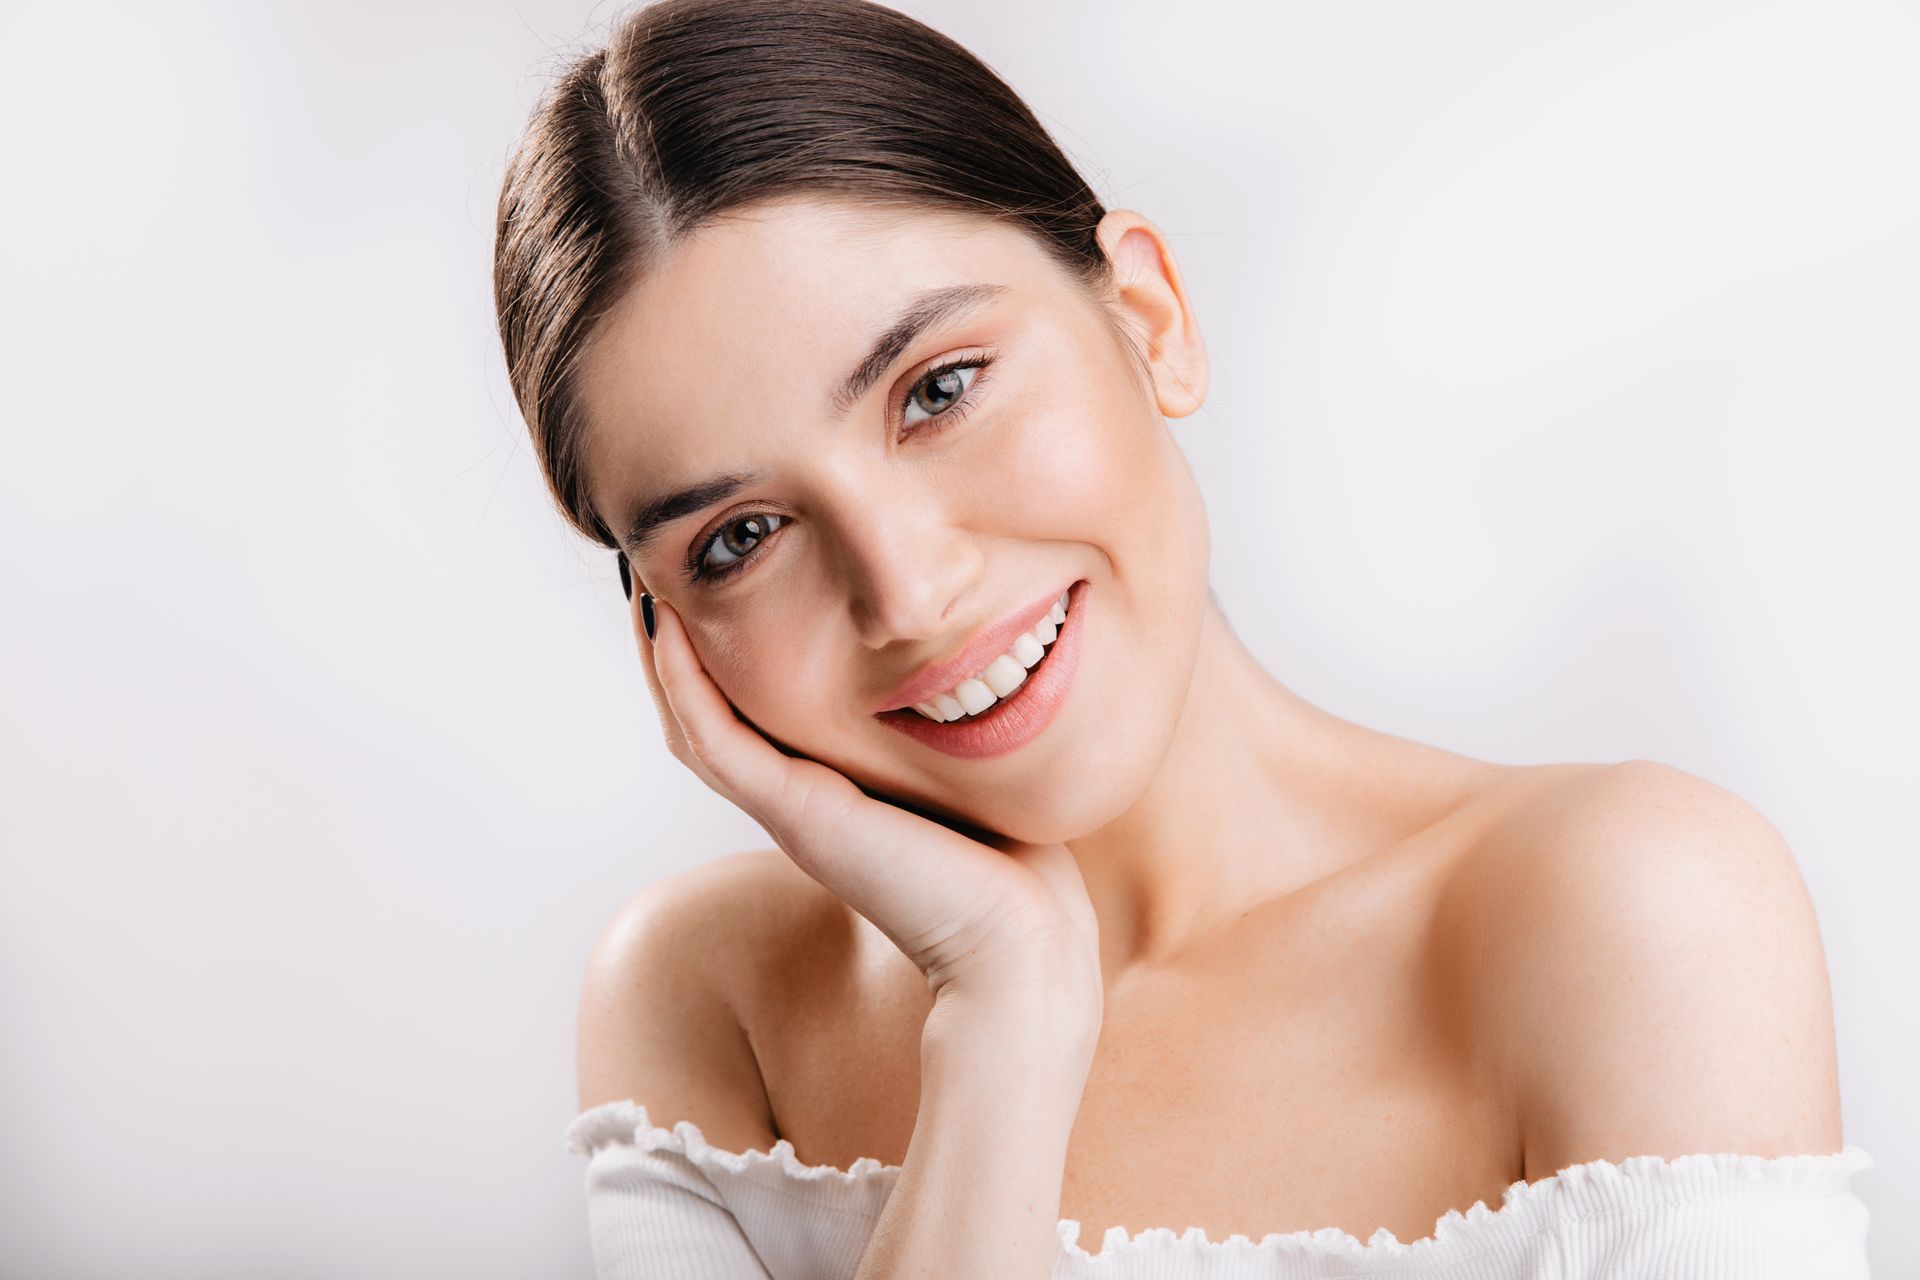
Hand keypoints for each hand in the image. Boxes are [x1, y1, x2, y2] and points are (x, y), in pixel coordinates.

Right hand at [630, 590, 1100, 1019]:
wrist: (1019, 940)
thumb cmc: (1017, 866)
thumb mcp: (973, 770)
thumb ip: (956, 727)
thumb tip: (992, 662)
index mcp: (833, 793)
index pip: (753, 716)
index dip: (724, 654)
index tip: (719, 583)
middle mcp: (799, 800)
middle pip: (705, 716)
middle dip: (679, 646)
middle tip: (657, 569)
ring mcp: (789, 808)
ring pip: (691, 724)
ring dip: (662, 656)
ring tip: (645, 585)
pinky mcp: (795, 813)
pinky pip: (712, 738)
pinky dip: (682, 681)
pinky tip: (666, 626)